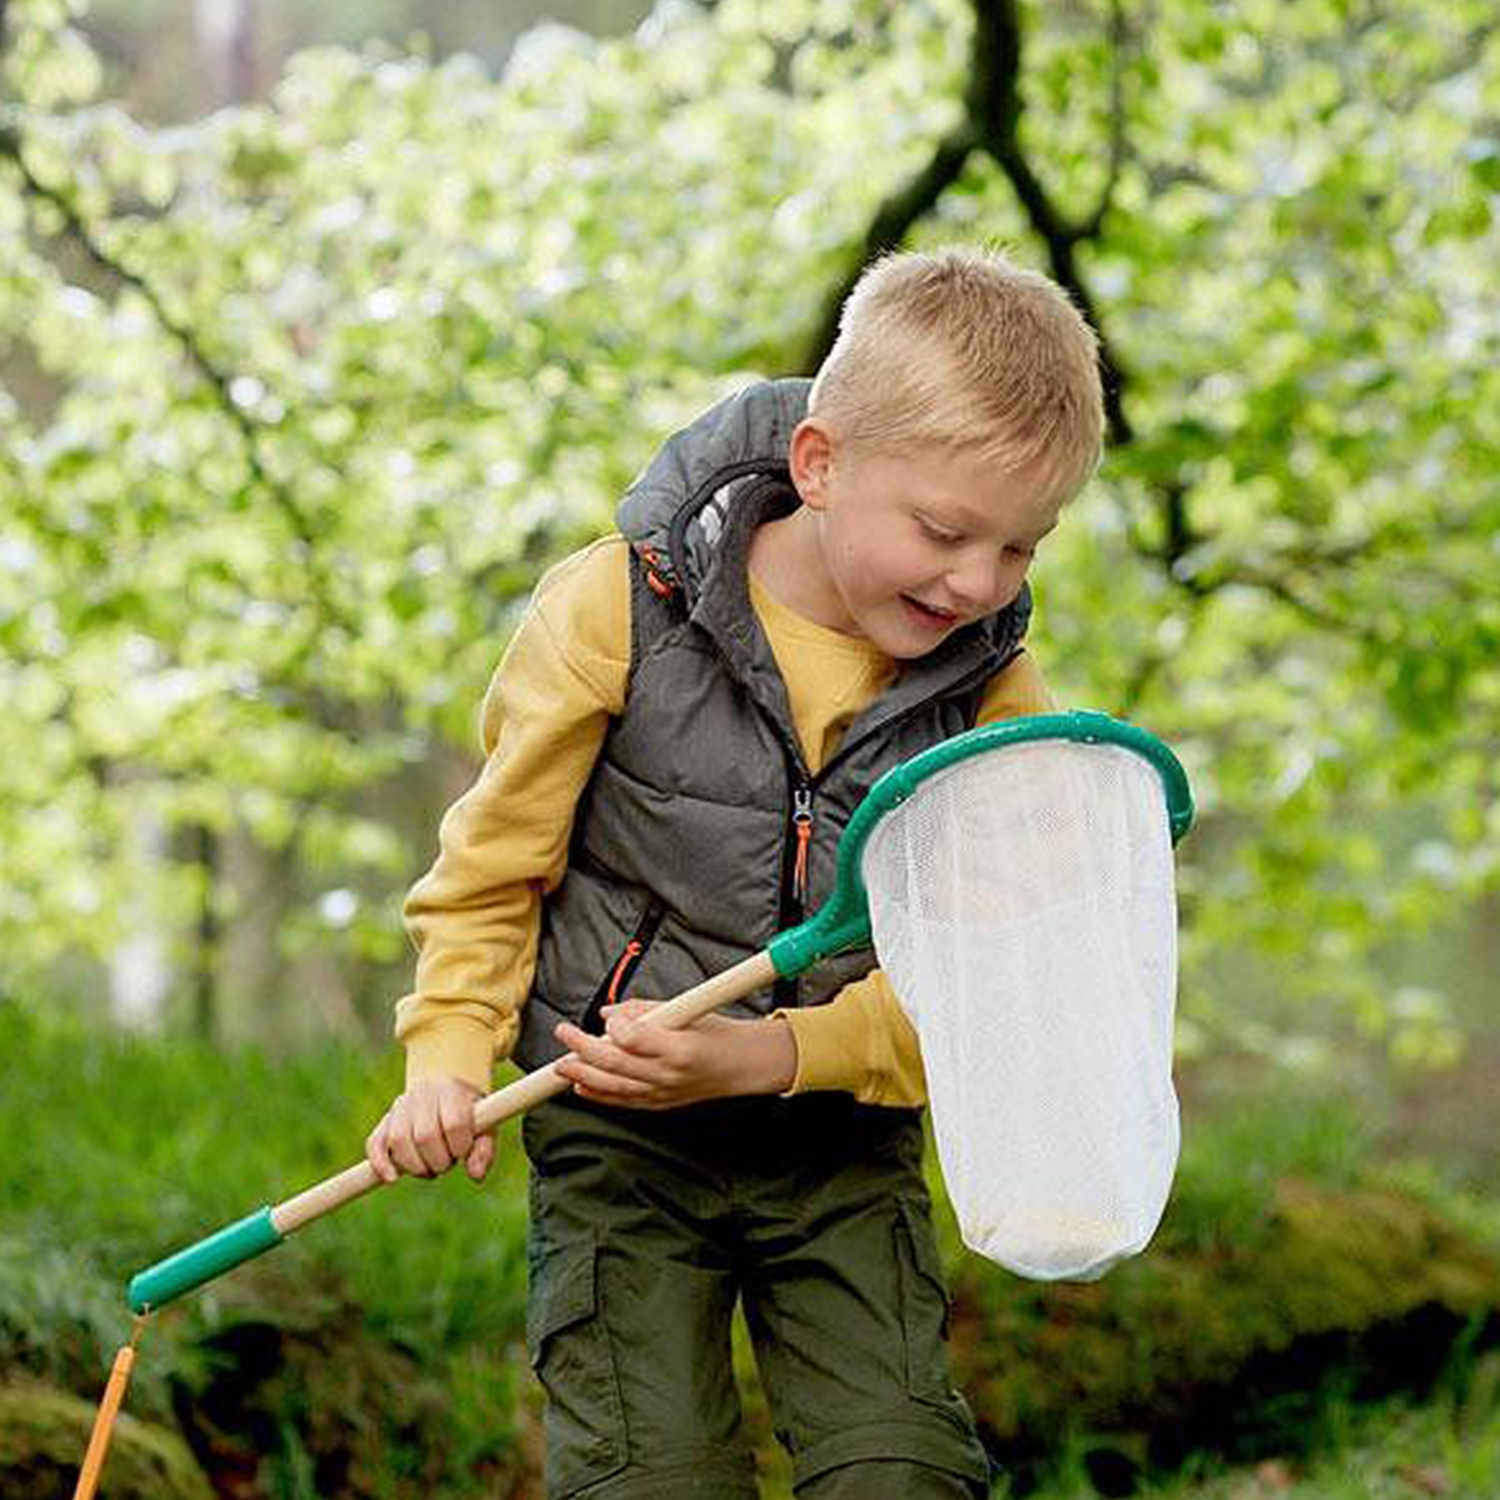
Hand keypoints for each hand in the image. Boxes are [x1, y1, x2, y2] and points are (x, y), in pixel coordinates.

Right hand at [365, 1076, 494, 1183]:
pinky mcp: (384, 1121)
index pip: (454, 1124)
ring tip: (430, 1168)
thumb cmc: (468, 1113)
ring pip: (399, 1141)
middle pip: (425, 1135)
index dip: (460, 1147)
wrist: (445, 1087)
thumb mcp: (485, 1126)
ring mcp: (400, 1106)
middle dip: (439, 1161)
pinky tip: (392, 1178)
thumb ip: (484, 1149)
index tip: (463, 1152)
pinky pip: (374, 1144)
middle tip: (447, 1163)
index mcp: (451, 1091)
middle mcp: (423, 1094)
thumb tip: (476, 1175)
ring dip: (415, 1166)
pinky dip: (380, 1163)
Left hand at [553, 999, 796, 1108]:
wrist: (741, 1066)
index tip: (604, 1017)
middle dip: (583, 1049)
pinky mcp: (659, 1104)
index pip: (636, 1038)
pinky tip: (580, 1086)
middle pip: (616, 1064)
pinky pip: (622, 1101)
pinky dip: (598, 1095)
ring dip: (583, 1075)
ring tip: (562, 1064)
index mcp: (680, 1046)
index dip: (614, 1027)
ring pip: (613, 1087)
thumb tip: (608, 1013)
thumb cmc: (717, 1034)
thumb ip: (644, 1009)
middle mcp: (669, 1074)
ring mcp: (662, 1093)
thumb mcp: (687, 1010)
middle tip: (564, 1034)